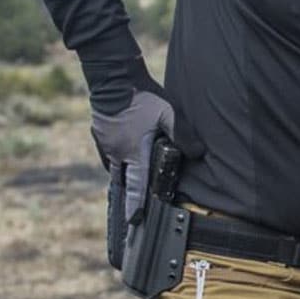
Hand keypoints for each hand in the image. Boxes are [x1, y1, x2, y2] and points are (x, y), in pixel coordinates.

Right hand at [90, 88, 174, 222]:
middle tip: (131, 209)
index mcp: (133, 152)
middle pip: (122, 180)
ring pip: (113, 167)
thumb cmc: (141, 96)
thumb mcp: (168, 113)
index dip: (135, 206)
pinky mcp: (99, 132)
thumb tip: (200, 154)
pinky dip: (115, 159)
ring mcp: (105, 143)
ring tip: (128, 182)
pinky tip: (121, 154)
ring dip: (122, 176)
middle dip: (128, 195)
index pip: (136, 186)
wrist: (112, 76)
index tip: (134, 222)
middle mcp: (117, 152)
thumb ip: (183, 135)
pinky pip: (107, 153)